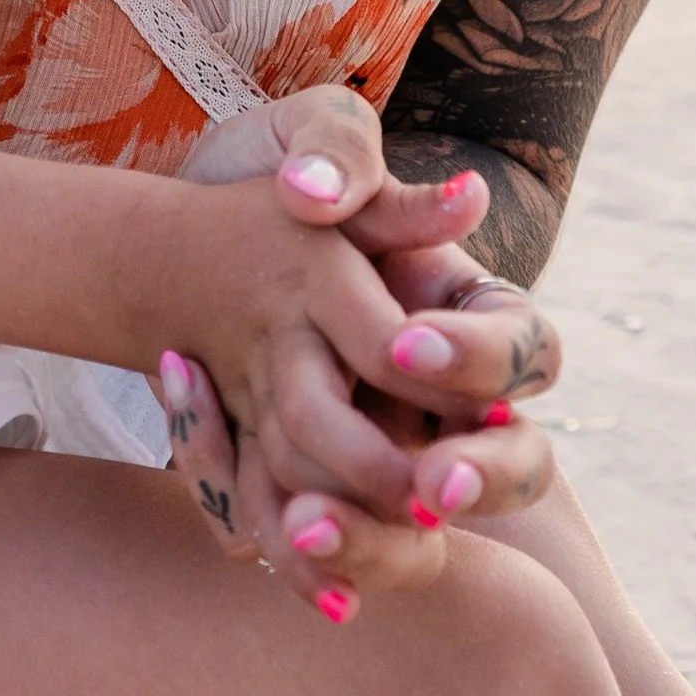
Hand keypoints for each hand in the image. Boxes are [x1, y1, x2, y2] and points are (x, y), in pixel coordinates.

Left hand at [161, 86, 560, 608]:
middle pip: (515, 464)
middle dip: (481, 481)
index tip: (403, 345)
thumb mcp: (299, 135)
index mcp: (462, 307)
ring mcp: (382, 454)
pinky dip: (299, 561)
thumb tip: (384, 195)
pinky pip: (328, 554)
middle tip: (428, 489)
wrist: (171, 241)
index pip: (524, 348)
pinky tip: (259, 541)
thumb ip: (341, 149)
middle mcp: (440, 396)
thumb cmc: (262, 176)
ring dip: (373, 541)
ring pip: (422, 535)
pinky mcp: (315, 495)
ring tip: (305, 524)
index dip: (478, 357)